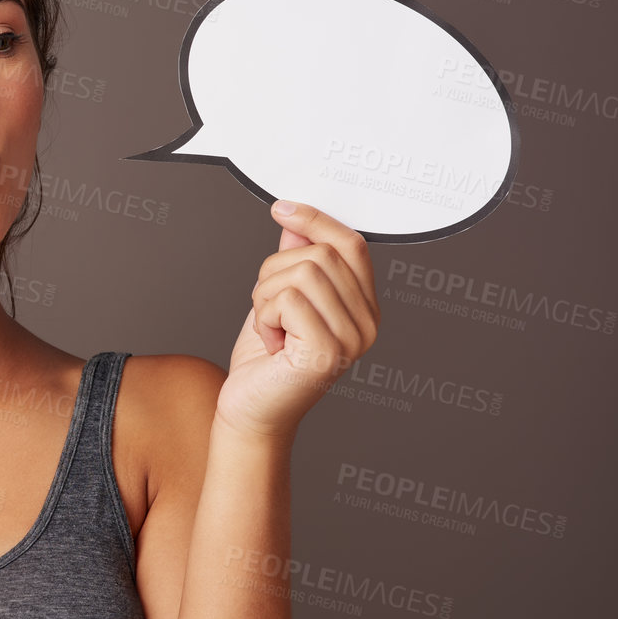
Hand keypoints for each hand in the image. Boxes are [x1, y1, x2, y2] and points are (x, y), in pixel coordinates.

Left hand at [215, 200, 381, 441]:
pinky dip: (265, 317)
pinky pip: (289, 299)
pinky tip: (271, 343)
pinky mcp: (329, 351)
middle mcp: (367, 323)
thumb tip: (295, 220)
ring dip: (266, 297)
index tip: (282, 208)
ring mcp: (353, 339)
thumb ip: (294, 260)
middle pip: (319, 254)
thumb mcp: (278, 298)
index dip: (317, 220)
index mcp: (362, 307)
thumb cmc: (264, 361)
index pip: (351, 245)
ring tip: (271, 329)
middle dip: (274, 273)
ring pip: (301, 272)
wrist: (250, 410)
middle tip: (268, 309)